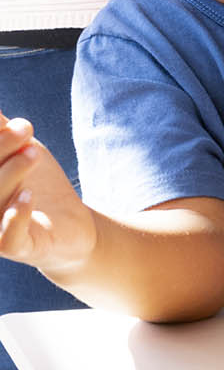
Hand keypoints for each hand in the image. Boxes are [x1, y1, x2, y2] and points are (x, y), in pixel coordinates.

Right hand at [0, 113, 96, 274]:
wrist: (70, 223)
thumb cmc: (36, 182)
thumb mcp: (20, 148)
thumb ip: (0, 127)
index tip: (3, 120)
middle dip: (0, 148)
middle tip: (26, 127)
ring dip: (11, 174)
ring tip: (33, 152)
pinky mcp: (18, 248)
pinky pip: (8, 239)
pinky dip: (16, 217)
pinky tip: (28, 196)